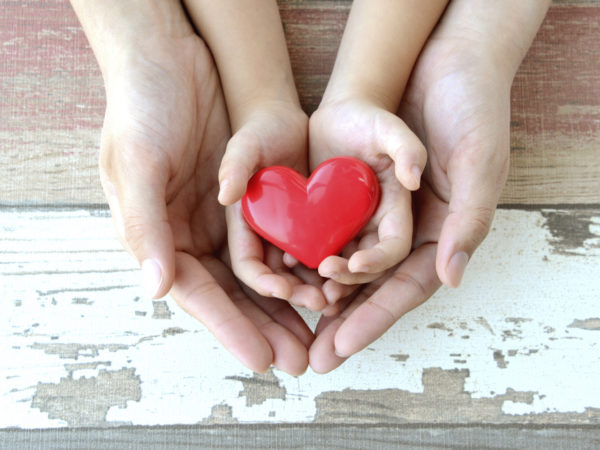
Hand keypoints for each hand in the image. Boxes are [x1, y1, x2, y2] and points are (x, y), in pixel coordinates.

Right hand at [97, 21, 311, 374]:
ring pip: (259, 273)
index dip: (229, 328)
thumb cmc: (143, 109)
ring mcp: (221, 218)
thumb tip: (159, 288)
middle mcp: (191, 234)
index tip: (262, 361)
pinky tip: (321, 283)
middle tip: (299, 360)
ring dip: (287, 305)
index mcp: (159, 236)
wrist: (171, 60)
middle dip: (266, 328)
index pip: (197, 295)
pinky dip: (296, 262)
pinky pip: (275, 238)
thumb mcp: (136, 164)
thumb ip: (146, 225)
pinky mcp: (249, 197)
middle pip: (232, 294)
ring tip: (317, 335)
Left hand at [309, 1, 533, 371]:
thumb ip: (469, 220)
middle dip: (342, 324)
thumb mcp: (479, 162)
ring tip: (292, 326)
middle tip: (313, 359)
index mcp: (440, 233)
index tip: (341, 348)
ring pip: (346, 264)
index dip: (374, 321)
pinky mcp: (353, 191)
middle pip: (371, 289)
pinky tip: (283, 273)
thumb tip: (450, 278)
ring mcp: (378, 211)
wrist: (438, 61)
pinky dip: (308, 251)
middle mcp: (408, 229)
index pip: (404, 289)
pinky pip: (329, 228)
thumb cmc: (470, 108)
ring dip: (320, 296)